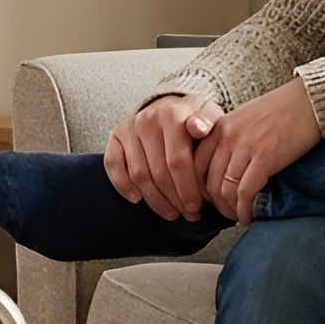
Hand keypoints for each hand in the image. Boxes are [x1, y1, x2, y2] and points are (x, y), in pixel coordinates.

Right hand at [104, 94, 225, 220]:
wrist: (174, 108)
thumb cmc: (196, 120)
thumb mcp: (211, 119)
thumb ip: (209, 124)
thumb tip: (199, 128)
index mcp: (172, 114)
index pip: (177, 161)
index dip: (187, 190)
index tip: (196, 208)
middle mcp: (148, 119)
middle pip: (158, 172)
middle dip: (173, 199)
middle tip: (186, 214)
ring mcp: (130, 128)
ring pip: (138, 174)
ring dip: (154, 200)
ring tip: (170, 212)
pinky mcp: (116, 136)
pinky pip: (113, 165)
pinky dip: (123, 185)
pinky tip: (138, 199)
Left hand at [192, 77, 322, 225]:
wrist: (310, 100)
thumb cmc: (283, 111)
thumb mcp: (245, 119)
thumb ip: (230, 140)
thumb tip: (225, 170)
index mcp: (219, 127)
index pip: (196, 165)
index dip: (199, 188)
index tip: (209, 200)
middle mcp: (227, 137)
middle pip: (207, 182)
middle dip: (215, 205)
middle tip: (225, 214)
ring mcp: (244, 147)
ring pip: (224, 190)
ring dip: (230, 210)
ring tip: (238, 217)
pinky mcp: (264, 158)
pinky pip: (245, 193)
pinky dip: (244, 210)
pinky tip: (249, 217)